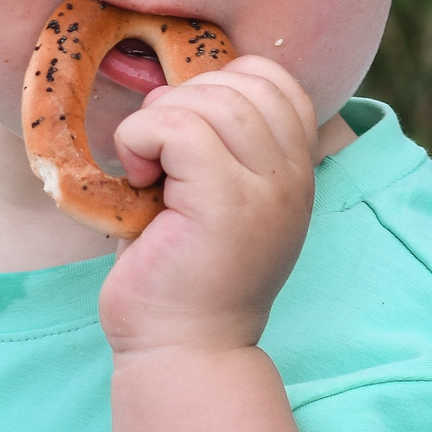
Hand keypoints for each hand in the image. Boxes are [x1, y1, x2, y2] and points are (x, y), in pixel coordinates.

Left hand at [103, 54, 318, 358]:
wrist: (183, 351)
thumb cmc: (181, 275)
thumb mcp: (215, 199)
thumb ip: (217, 144)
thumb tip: (173, 88)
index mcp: (294, 172)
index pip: (275, 81)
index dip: (220, 84)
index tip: (185, 136)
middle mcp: (293, 177)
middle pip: (241, 82)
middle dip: (182, 102)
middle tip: (157, 158)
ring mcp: (266, 190)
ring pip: (209, 100)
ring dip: (157, 123)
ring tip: (148, 174)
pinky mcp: (225, 203)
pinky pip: (176, 127)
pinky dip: (140, 139)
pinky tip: (137, 181)